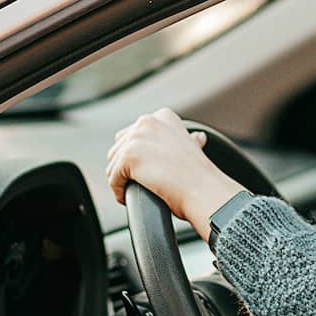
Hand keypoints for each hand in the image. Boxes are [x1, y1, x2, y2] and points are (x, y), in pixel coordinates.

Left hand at [105, 108, 242, 239]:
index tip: (145, 169)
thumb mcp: (194, 147)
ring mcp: (137, 137)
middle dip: (125, 167)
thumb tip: (196, 138)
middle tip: (137, 183)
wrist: (203, 189)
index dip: (136, 154)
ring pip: (113, 163)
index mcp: (163, 116)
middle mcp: (148, 122)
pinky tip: (127, 198)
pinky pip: (112, 178)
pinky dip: (118, 191)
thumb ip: (186, 138)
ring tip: (132, 190)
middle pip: (119, 147)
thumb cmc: (200, 174)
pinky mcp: (128, 156)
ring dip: (120, 179)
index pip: (133, 133)